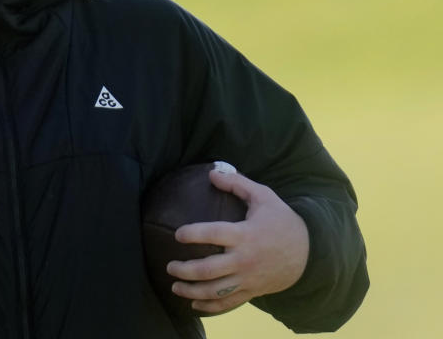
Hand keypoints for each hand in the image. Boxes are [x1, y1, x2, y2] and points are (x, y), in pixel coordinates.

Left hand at [166, 168, 309, 314]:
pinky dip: (210, 307)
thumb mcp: (264, 197)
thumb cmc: (282, 221)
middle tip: (169, 265)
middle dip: (185, 270)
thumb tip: (211, 173)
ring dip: (192, 291)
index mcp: (245, 235)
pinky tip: (193, 305)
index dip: (193, 233)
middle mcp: (244, 259)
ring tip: (174, 286)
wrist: (310, 253)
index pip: (213, 234)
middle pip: (209, 269)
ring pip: (215, 291)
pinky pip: (228, 304)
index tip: (177, 234)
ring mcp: (248, 279)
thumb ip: (237, 184)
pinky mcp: (252, 291)